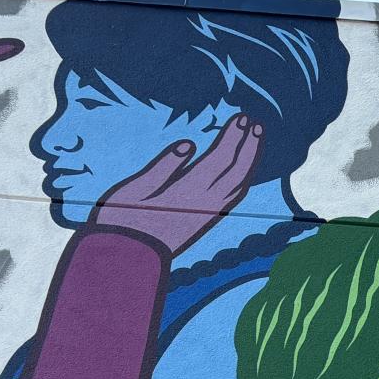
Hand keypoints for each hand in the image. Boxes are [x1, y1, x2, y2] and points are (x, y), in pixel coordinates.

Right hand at [89, 114, 262, 255]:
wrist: (127, 259)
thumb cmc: (123, 221)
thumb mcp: (135, 189)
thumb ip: (164, 166)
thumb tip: (189, 144)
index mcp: (188, 192)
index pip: (220, 160)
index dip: (233, 138)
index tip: (242, 118)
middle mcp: (204, 204)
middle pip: (236, 171)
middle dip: (247, 145)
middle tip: (254, 123)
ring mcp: (207, 214)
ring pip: (238, 185)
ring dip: (249, 161)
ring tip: (254, 140)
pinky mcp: (204, 222)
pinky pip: (232, 198)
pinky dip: (242, 181)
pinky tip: (243, 172)